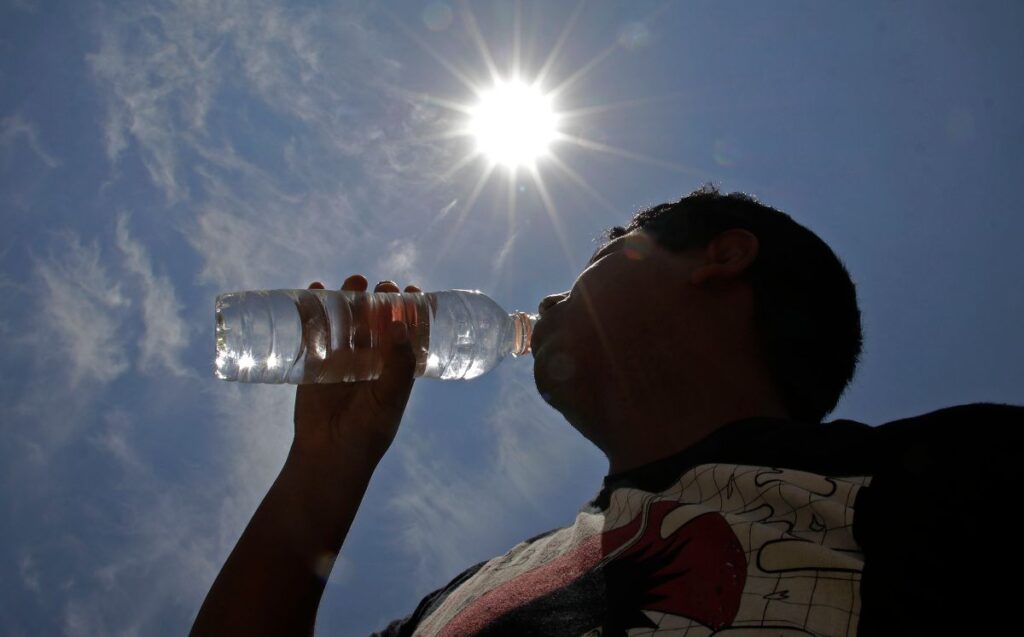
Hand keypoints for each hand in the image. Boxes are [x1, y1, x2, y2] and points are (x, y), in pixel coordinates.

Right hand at [293, 275, 421, 462]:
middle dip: (381, 299)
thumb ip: (398, 364)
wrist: (327, 456)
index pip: (408, 332)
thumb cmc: (366, 432)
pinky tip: (315, 290)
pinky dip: (314, 309)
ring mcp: (342, 359)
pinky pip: (315, 331)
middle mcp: (370, 359)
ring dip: (351, 297)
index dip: (413, 310)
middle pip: (377, 320)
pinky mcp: (315, 362)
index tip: (413, 289)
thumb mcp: (389, 399)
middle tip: (384, 285)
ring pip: (348, 320)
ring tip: (355, 280)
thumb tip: (400, 323)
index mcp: (395, 368)